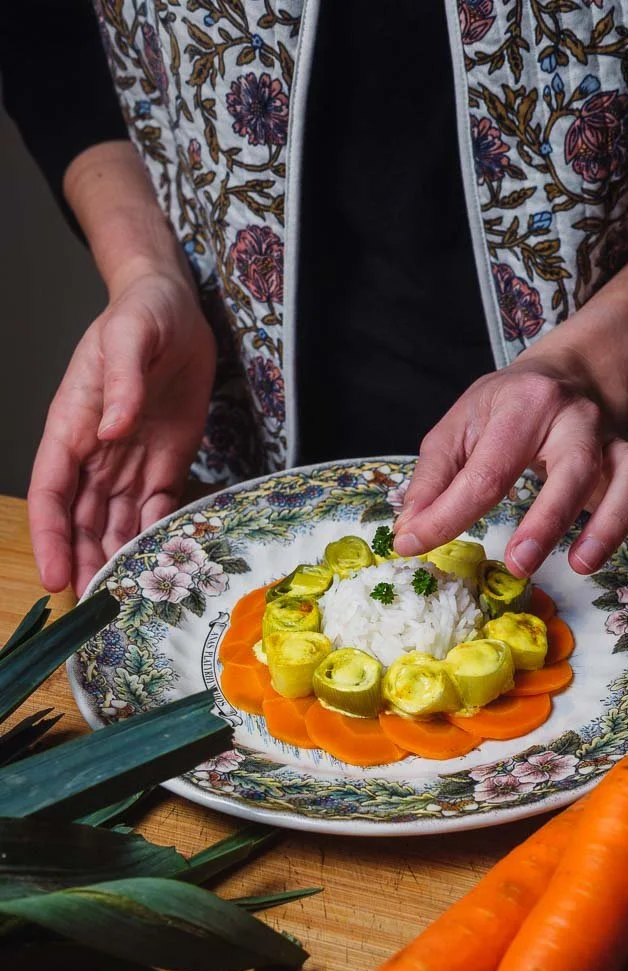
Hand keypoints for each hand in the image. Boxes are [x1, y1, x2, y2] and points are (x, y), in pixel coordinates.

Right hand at [28, 267, 215, 595]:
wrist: (177, 308)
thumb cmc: (142, 315)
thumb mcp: (128, 336)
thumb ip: (120, 381)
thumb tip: (111, 429)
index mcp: (72, 427)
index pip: (51, 492)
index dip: (50, 535)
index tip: (55, 574)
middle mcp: (97, 453)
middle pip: (82, 520)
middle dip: (86, 561)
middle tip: (97, 605)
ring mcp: (131, 462)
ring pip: (117, 523)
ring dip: (119, 558)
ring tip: (128, 597)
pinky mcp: (166, 464)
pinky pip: (158, 508)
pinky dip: (158, 535)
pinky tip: (164, 562)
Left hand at [392, 349, 627, 576]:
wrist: (568, 372)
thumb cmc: (506, 408)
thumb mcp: (457, 428)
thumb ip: (433, 480)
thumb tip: (410, 532)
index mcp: (523, 407)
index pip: (487, 469)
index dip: (450, 513)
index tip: (418, 546)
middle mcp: (577, 421)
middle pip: (576, 466)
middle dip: (550, 517)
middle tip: (522, 563)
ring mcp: (616, 442)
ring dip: (614, 521)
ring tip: (584, 564)